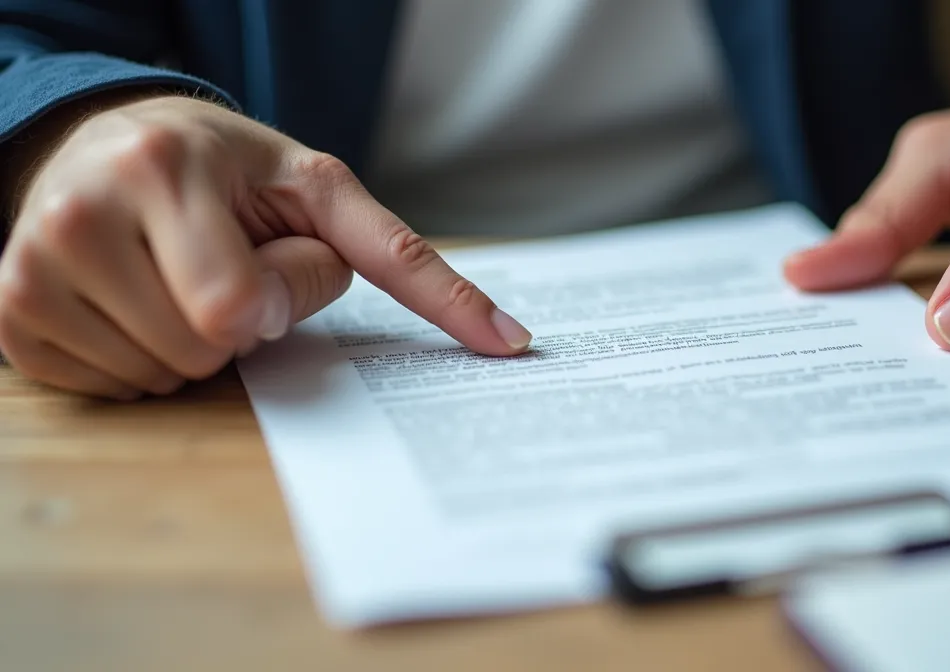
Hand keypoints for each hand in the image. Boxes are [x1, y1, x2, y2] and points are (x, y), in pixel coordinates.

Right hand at [0, 95, 530, 399]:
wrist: (109, 141)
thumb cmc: (231, 171)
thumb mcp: (323, 191)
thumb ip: (411, 265)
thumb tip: (512, 345)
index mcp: (163, 170)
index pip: (237, 311)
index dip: (274, 301)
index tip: (263, 257)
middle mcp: (77, 215)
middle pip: (202, 353)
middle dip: (239, 327)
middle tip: (220, 268)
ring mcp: (28, 269)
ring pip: (158, 378)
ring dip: (195, 349)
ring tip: (176, 280)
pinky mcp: (9, 315)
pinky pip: (110, 392)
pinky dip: (144, 364)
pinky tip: (134, 304)